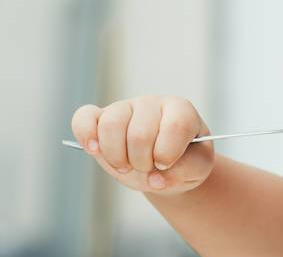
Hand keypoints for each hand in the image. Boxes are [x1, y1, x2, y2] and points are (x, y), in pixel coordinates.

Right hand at [70, 95, 213, 194]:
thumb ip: (185, 171)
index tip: (166, 164)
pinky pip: (85, 117)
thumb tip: (155, 178)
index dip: (168, 152)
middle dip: (142, 162)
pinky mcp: (101, 117)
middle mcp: (152, 104)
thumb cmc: (184, 162)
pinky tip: (94, 150)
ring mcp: (125, 108)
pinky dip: (86, 135)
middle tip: (147, 168)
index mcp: (181, 111)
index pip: (175, 125)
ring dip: (117, 157)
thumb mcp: (197, 169)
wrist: (166, 166)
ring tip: (126, 166)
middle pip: (140, 133)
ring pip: (111, 125)